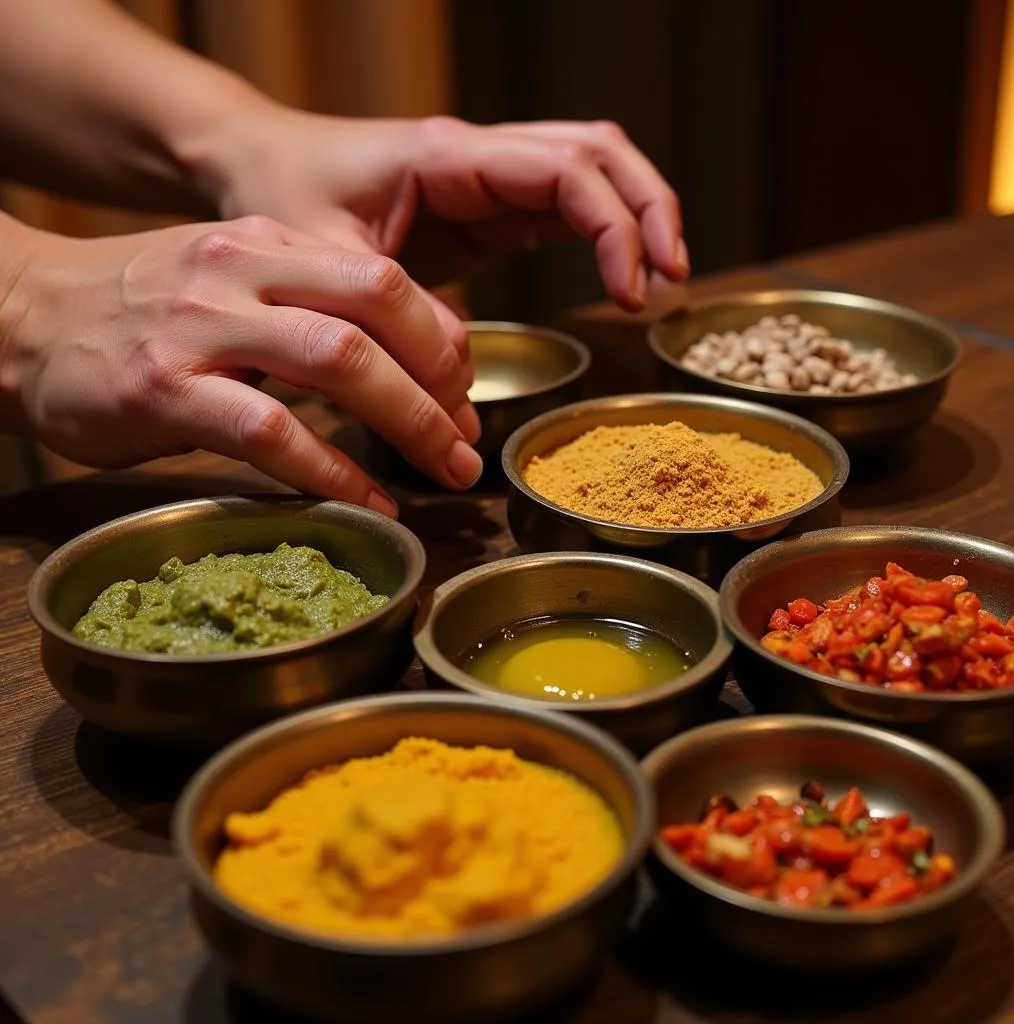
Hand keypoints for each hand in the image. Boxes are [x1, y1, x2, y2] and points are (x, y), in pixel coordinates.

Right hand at [0, 214, 482, 511]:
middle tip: (467, 446)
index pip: (386, 281)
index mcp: (269, 243)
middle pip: (379, 309)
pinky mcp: (165, 390)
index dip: (442, 344)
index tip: (464, 400)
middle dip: (442, 385)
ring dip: (409, 424)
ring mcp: (203, 328)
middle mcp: (242, 271)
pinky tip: (369, 504)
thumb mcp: (232, 285)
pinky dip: (334, 472)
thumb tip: (409, 365)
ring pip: (339, 362)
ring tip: (445, 473)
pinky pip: (272, 432)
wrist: (22, 317)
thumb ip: (310, 309)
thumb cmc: (143, 314)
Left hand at [199, 108, 688, 310]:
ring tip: (661, 280)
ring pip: (594, 169)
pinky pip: (566, 204)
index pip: (564, 172)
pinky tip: (620, 278)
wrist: (257, 161)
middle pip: (601, 154)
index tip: (631, 291)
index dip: (614, 227)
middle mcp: (480, 157)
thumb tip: (457, 390)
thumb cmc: (281, 193)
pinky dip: (605, 234)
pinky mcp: (486, 209)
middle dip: (649, 212)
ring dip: (637, 215)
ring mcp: (488, 180)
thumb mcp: (324, 261)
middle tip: (671, 282)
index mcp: (448, 156)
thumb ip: (392, 319)